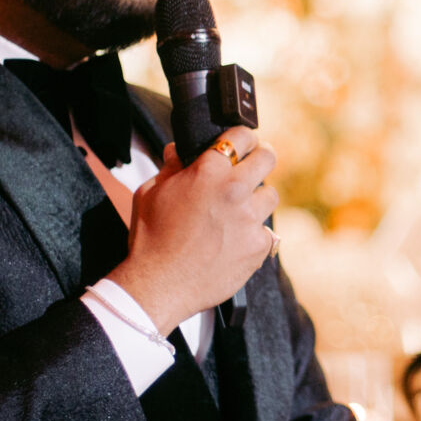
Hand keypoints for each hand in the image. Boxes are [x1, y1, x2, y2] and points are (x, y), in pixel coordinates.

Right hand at [106, 125, 277, 333]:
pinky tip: (236, 241)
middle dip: (261, 158)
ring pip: (270, 195)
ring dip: (257, 199)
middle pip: (268, 158)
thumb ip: (170, 168)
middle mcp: (234, 191)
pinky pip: (267, 231)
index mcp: (208, 172)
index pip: (241, 136)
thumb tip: (178, 151)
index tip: (241, 144)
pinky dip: (254, 234)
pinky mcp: (259, 245)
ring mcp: (250, 219)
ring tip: (239, 211)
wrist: (159, 285)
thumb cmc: (150, 239)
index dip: (242, 138)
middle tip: (253, 166)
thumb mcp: (150, 194)